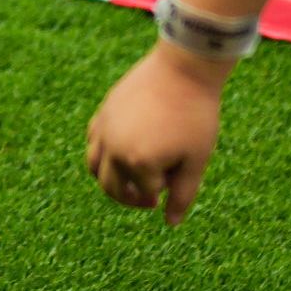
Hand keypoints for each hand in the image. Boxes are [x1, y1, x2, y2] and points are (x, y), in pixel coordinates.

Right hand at [86, 45, 230, 221]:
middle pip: (113, 187)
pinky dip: (104, 154)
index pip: (148, 191)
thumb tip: (171, 223)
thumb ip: (184, 195)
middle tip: (152, 195)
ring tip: (132, 178)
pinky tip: (124, 150)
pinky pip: (94, 142)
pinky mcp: (104, 112)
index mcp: (138, 162)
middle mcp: (115, 147)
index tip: (182, 174)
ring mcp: (105, 128)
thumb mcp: (196, 160)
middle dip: (132, 196)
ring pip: (95, 168)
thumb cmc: (196, 114)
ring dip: (111, 180)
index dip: (167, 188)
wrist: (185, 67)